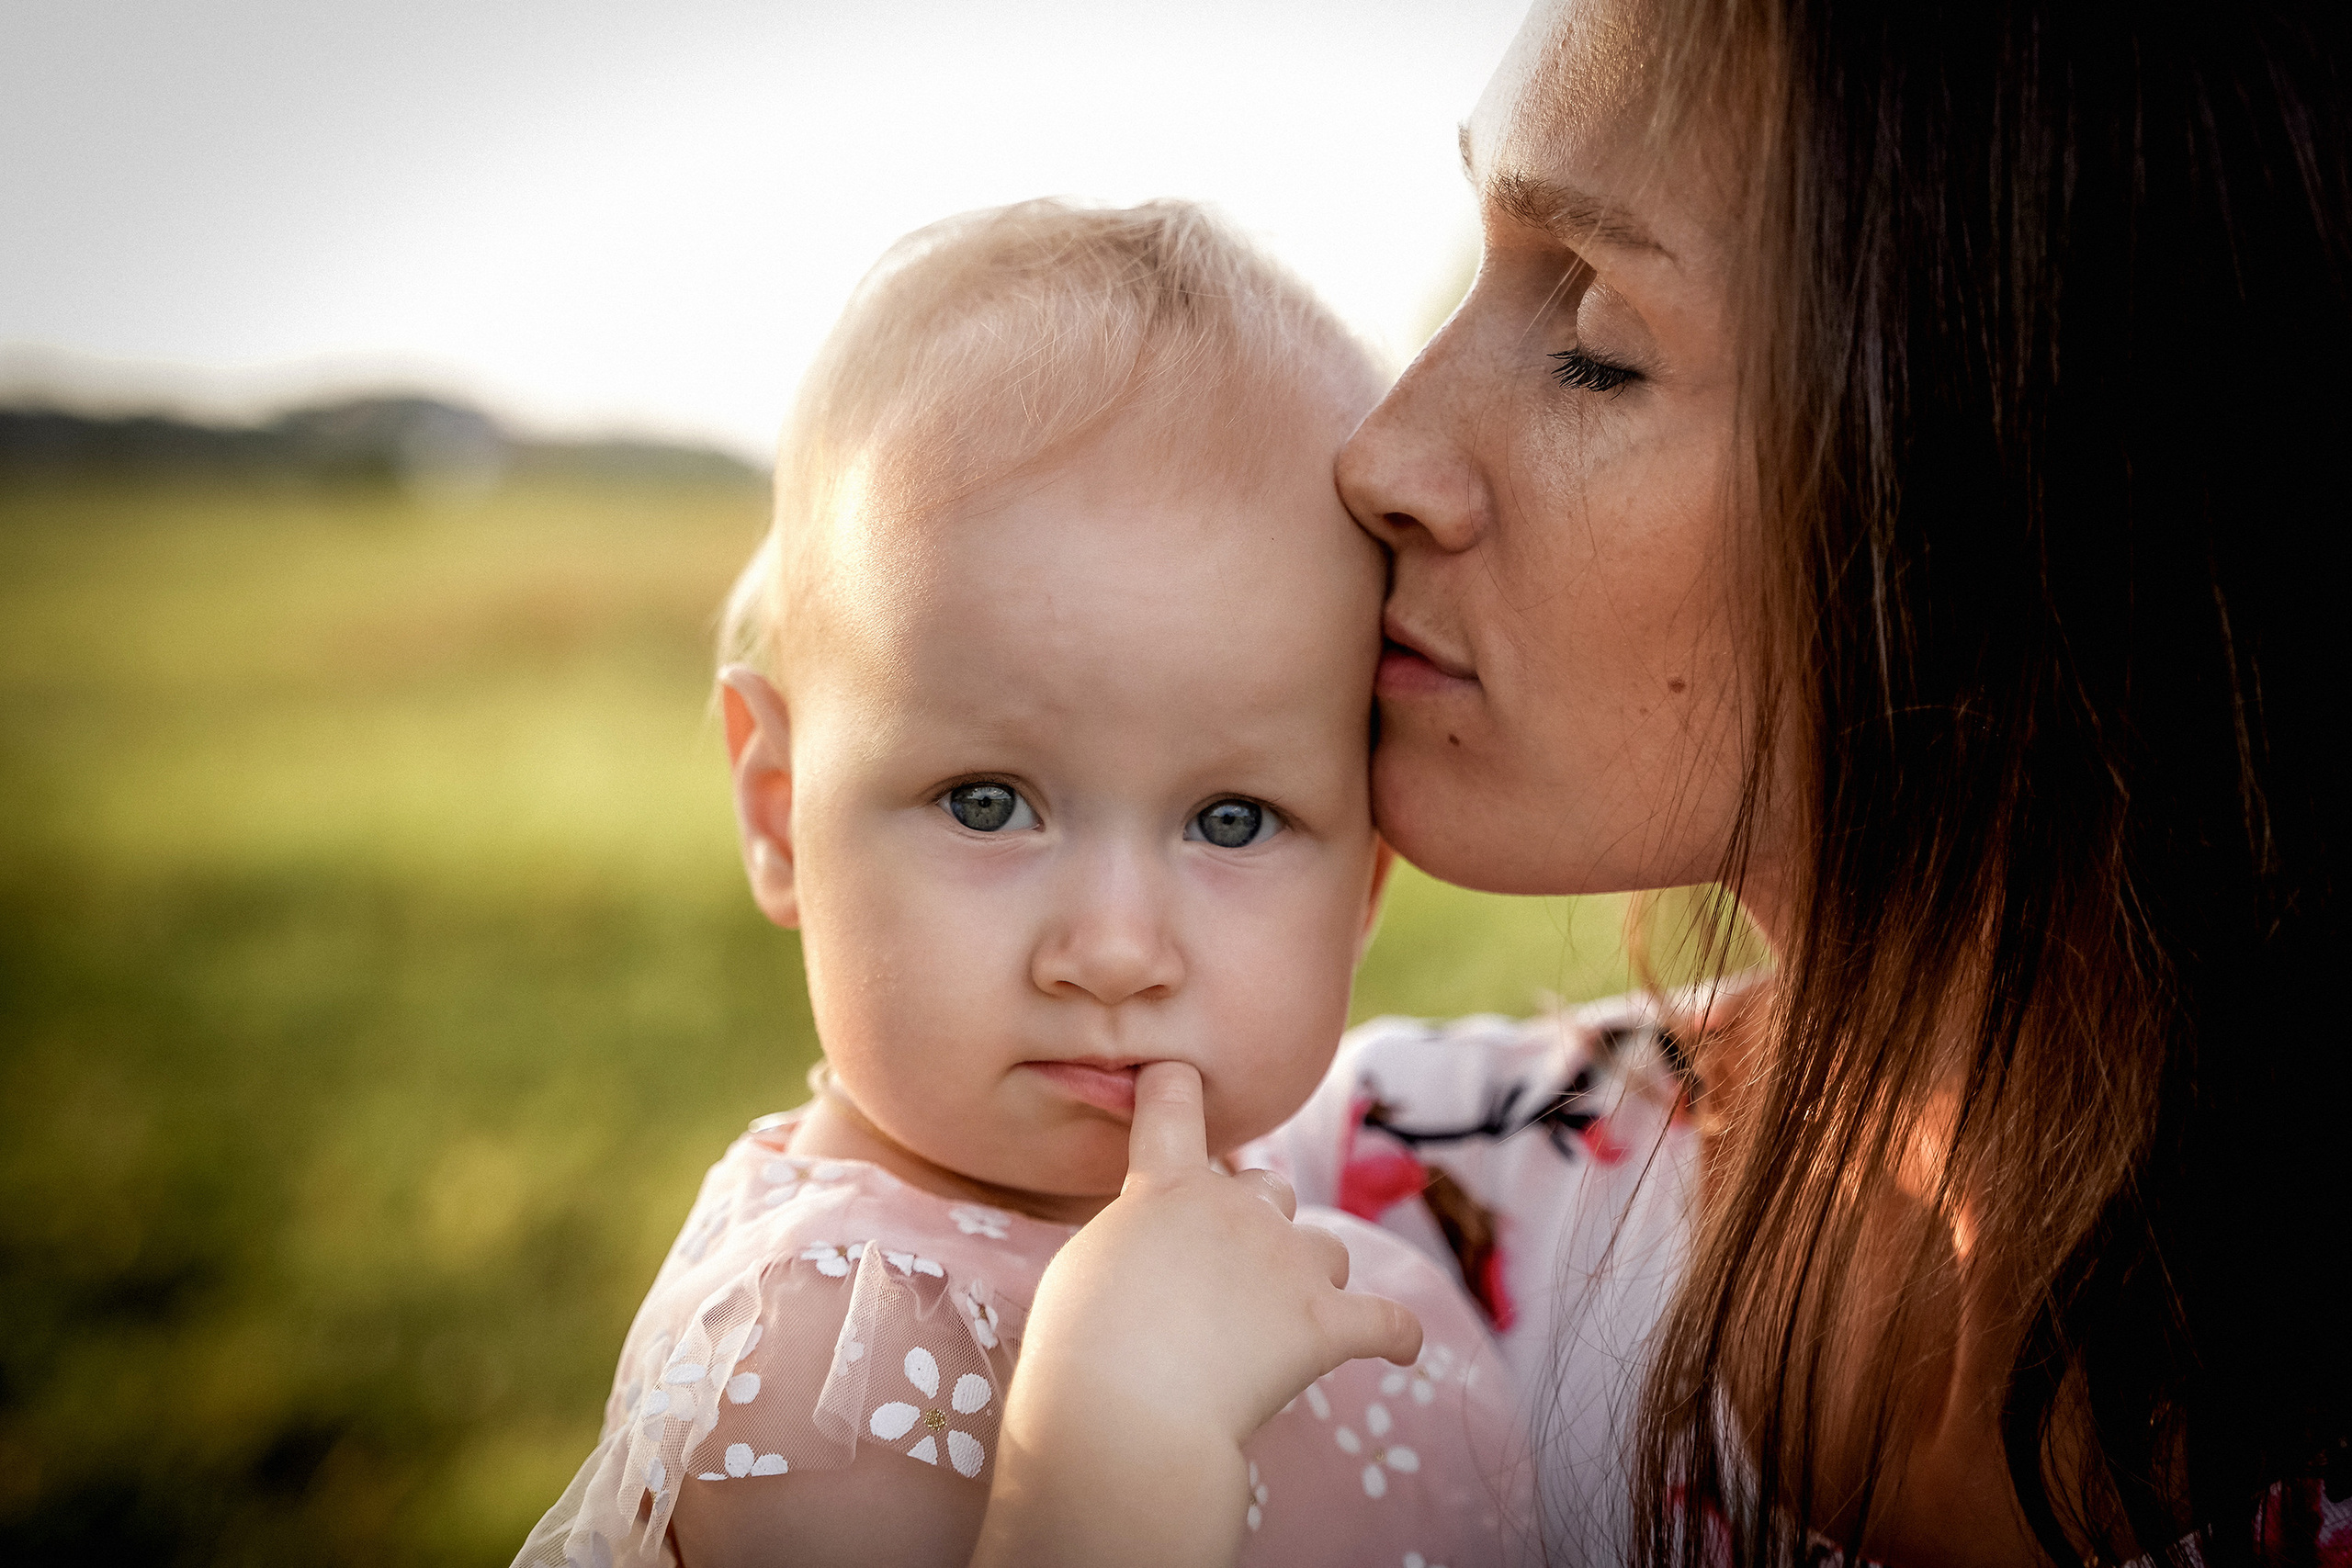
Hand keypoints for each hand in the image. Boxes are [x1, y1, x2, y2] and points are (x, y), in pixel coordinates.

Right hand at [970, 1061, 1421, 1567]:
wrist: (1126, 1409)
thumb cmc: (1082, 1344)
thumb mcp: (1084, 1266)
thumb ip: (1132, 1239)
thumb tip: (1158, 1259)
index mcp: (1167, 1188)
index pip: (1172, 1104)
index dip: (1173, 1086)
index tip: (1175, 1075)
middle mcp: (1236, 1209)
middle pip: (1268, 1188)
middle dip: (1256, 1221)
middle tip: (1225, 1277)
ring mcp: (1287, 1263)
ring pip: (1326, 1249)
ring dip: (1313, 1276)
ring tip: (1284, 1323)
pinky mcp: (1325, 1323)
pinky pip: (1387, 1322)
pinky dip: (1397, 1336)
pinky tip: (1402, 1349)